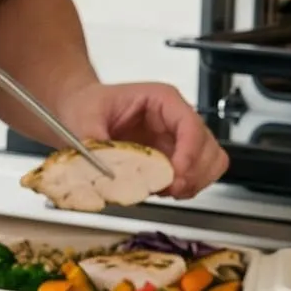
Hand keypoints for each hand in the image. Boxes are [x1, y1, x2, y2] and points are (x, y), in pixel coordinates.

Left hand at [60, 82, 229, 197]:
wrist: (81, 110)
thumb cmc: (88, 104)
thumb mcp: (84, 116)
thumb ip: (93, 139)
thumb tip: (104, 166)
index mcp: (163, 100)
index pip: (190, 125)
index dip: (190, 152)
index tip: (178, 174)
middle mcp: (176, 119)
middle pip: (208, 146)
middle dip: (194, 172)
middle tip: (171, 189)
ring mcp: (178, 140)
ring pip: (210, 162)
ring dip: (194, 182)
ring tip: (167, 191)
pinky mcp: (172, 158)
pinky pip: (195, 175)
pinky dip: (186, 187)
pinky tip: (165, 190)